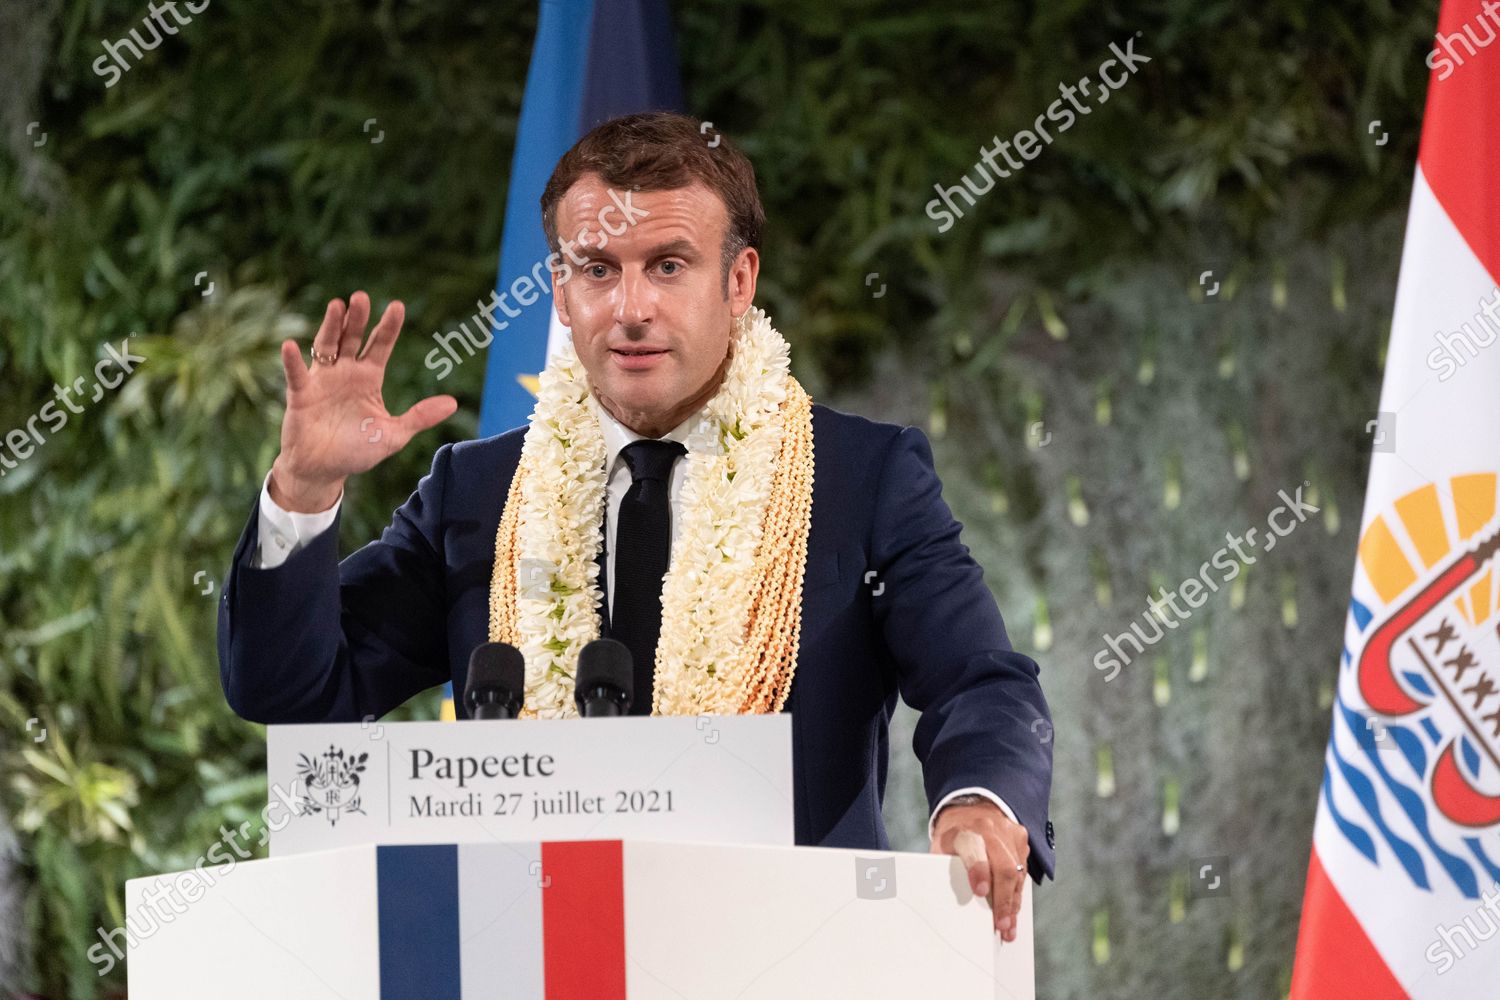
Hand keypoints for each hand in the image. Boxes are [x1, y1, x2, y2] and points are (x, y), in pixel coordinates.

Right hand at [271, 291, 456, 511]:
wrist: (324, 470)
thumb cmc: (358, 451)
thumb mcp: (394, 434)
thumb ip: (420, 417)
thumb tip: (454, 403)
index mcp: (369, 378)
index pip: (380, 345)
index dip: (388, 327)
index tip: (397, 306)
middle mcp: (345, 372)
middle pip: (352, 338)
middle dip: (357, 318)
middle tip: (362, 297)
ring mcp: (322, 380)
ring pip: (326, 346)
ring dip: (331, 326)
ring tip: (337, 306)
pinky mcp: (301, 394)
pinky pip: (297, 374)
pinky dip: (292, 360)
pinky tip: (291, 345)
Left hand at [930, 799, 1028, 941]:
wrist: (972, 806)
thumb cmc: (953, 834)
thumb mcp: (940, 847)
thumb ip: (942, 868)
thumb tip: (941, 900)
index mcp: (965, 831)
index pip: (974, 849)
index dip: (979, 871)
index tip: (979, 891)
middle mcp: (989, 830)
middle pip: (1003, 867)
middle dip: (1003, 900)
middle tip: (1002, 925)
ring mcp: (1008, 833)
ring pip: (1017, 873)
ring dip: (1013, 903)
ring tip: (1009, 927)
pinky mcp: (1020, 839)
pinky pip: (1023, 871)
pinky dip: (1017, 894)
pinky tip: (1013, 911)